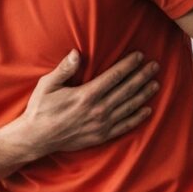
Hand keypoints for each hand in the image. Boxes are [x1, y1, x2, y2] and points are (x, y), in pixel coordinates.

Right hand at [19, 49, 159, 155]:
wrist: (37, 137)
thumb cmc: (40, 108)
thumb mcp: (47, 85)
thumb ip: (64, 69)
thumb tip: (76, 53)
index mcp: (86, 95)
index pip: (114, 77)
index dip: (128, 65)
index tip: (139, 56)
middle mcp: (97, 110)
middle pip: (126, 90)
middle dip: (142, 76)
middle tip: (155, 66)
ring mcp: (101, 125)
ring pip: (128, 107)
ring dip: (143, 94)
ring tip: (155, 83)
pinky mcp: (101, 136)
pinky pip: (124, 126)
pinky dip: (137, 117)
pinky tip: (147, 110)